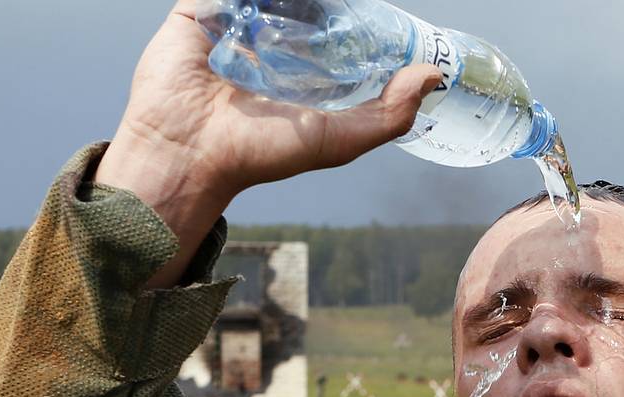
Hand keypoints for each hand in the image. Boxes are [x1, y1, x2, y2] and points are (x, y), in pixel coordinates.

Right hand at [95, 0, 440, 286]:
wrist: (190, 155)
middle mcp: (267, 42)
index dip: (357, 15)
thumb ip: (389, 113)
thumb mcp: (338, 139)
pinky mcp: (197, 10)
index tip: (381, 13)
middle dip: (329, 3)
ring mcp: (232, 22)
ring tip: (319, 2)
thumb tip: (433, 76)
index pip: (335, 24)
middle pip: (305, 2)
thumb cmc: (260, 153)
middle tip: (351, 3)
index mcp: (299, 68)